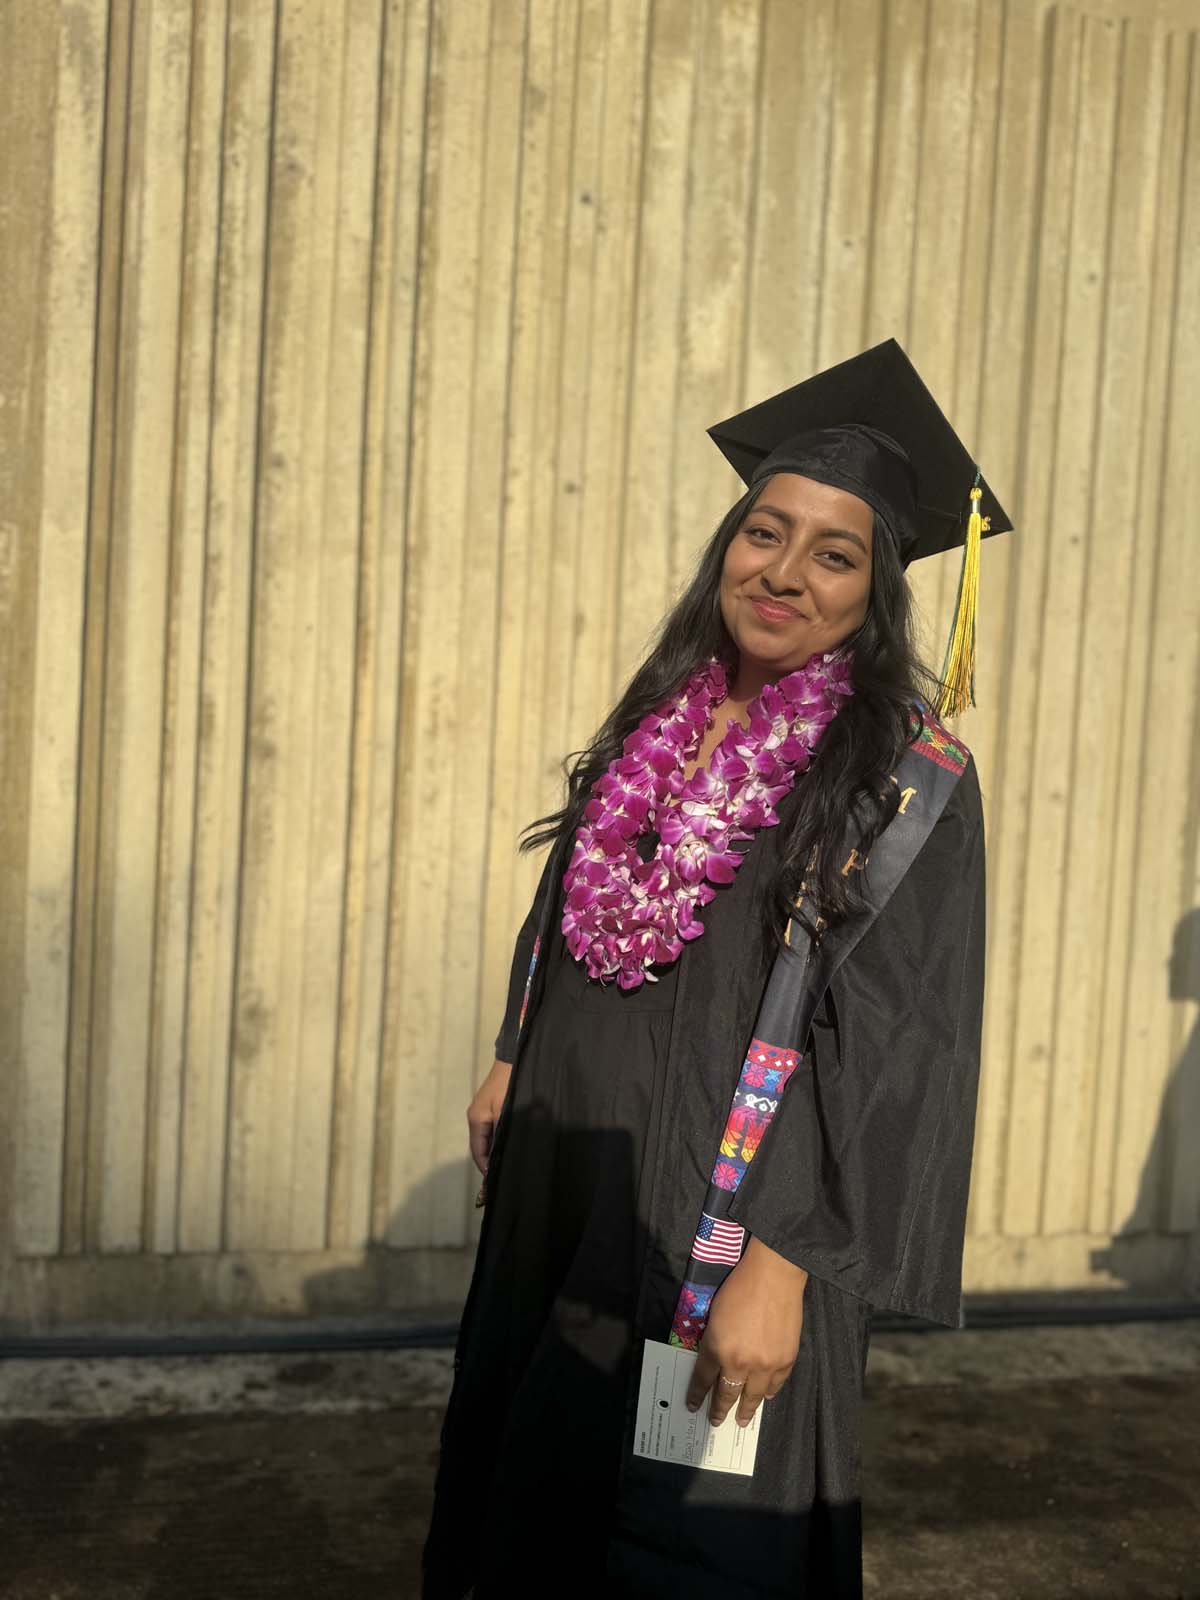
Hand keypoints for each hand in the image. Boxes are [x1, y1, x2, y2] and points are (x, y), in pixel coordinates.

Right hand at [466, 1058, 512, 1176]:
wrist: (515, 1059)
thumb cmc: (510, 1085)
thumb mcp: (506, 1111)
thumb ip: (502, 1134)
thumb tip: (500, 1156)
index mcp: (476, 1119)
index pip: (478, 1152)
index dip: (486, 1168)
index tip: (497, 1183)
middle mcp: (476, 1117)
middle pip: (482, 1147)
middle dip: (491, 1163)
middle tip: (505, 1178)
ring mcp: (484, 1112)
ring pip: (488, 1139)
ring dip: (496, 1152)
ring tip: (509, 1166)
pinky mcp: (493, 1107)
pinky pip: (494, 1130)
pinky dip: (499, 1141)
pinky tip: (511, 1147)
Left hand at [685, 1236, 806, 1427]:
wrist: (774, 1275)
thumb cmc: (740, 1287)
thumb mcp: (715, 1314)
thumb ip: (714, 1340)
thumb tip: (716, 1359)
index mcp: (717, 1348)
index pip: (703, 1379)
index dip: (698, 1395)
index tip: (693, 1406)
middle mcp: (739, 1362)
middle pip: (727, 1393)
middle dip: (720, 1409)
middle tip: (715, 1421)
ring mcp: (765, 1364)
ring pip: (753, 1396)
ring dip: (746, 1410)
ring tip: (742, 1420)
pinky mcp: (786, 1360)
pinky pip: (776, 1384)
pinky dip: (770, 1393)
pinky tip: (766, 1397)